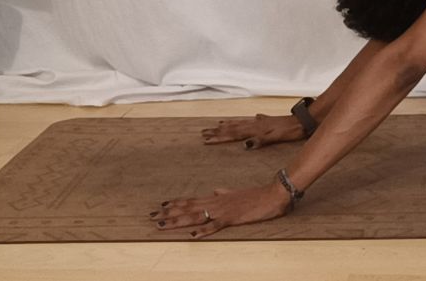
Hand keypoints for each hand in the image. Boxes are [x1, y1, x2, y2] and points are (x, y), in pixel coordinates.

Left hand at [149, 182, 291, 238]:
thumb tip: (215, 190)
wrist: (273, 194)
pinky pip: (216, 226)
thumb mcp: (237, 192)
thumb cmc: (257, 195)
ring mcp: (223, 211)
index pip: (192, 200)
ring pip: (196, 217)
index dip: (176, 203)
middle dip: (169, 214)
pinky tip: (193, 235)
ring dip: (177, 221)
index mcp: (217, 198)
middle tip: (151, 216)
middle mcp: (216, 203)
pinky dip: (204, 230)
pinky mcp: (232, 218)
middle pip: (188, 209)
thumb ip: (224, 192)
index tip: (161, 205)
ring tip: (162, 225)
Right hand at [201, 113, 306, 149]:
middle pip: (233, 128)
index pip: (233, 134)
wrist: (304, 121)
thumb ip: (260, 140)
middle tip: (204, 132)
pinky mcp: (269, 121)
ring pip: (241, 123)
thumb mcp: (275, 137)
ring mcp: (262, 122)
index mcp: (256, 129)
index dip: (219, 137)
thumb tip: (245, 144)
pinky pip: (254, 121)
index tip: (206, 139)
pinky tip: (253, 117)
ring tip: (219, 124)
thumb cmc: (290, 131)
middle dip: (218, 131)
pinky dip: (250, 120)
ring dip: (229, 124)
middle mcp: (256, 124)